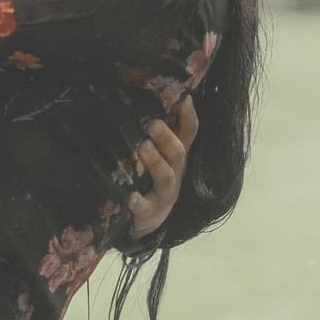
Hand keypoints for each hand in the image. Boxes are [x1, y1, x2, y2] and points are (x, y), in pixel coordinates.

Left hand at [126, 97, 197, 239]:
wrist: (148, 221)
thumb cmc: (150, 178)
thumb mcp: (160, 156)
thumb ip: (156, 133)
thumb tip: (144, 98)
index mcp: (177, 157)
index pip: (189, 133)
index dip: (189, 116)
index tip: (184, 97)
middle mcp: (175, 173)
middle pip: (178, 153)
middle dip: (166, 138)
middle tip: (152, 123)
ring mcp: (164, 194)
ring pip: (166, 177)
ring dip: (156, 162)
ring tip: (143, 148)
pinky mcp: (148, 213)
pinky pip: (143, 207)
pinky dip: (137, 201)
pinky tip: (129, 196)